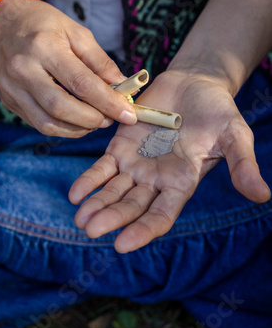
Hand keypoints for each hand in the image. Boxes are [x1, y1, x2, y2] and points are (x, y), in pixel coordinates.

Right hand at [0, 0, 136, 136]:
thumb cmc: (41, 22)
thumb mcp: (75, 31)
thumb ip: (99, 61)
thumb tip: (122, 87)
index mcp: (44, 47)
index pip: (81, 84)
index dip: (108, 103)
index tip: (128, 114)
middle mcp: (24, 70)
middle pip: (62, 108)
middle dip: (93, 120)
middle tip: (111, 118)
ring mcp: (12, 88)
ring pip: (48, 123)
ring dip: (78, 129)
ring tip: (96, 120)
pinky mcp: (8, 101)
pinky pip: (38, 124)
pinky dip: (62, 128)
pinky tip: (76, 121)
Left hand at [69, 70, 270, 251]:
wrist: (195, 83)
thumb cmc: (217, 110)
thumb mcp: (234, 134)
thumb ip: (242, 163)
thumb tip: (263, 196)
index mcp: (181, 183)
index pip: (161, 215)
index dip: (143, 230)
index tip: (123, 244)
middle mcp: (156, 180)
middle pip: (131, 206)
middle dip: (112, 218)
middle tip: (91, 229)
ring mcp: (136, 164)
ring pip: (113, 190)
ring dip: (97, 204)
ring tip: (80, 218)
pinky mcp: (121, 146)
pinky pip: (102, 166)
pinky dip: (90, 179)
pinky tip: (75, 193)